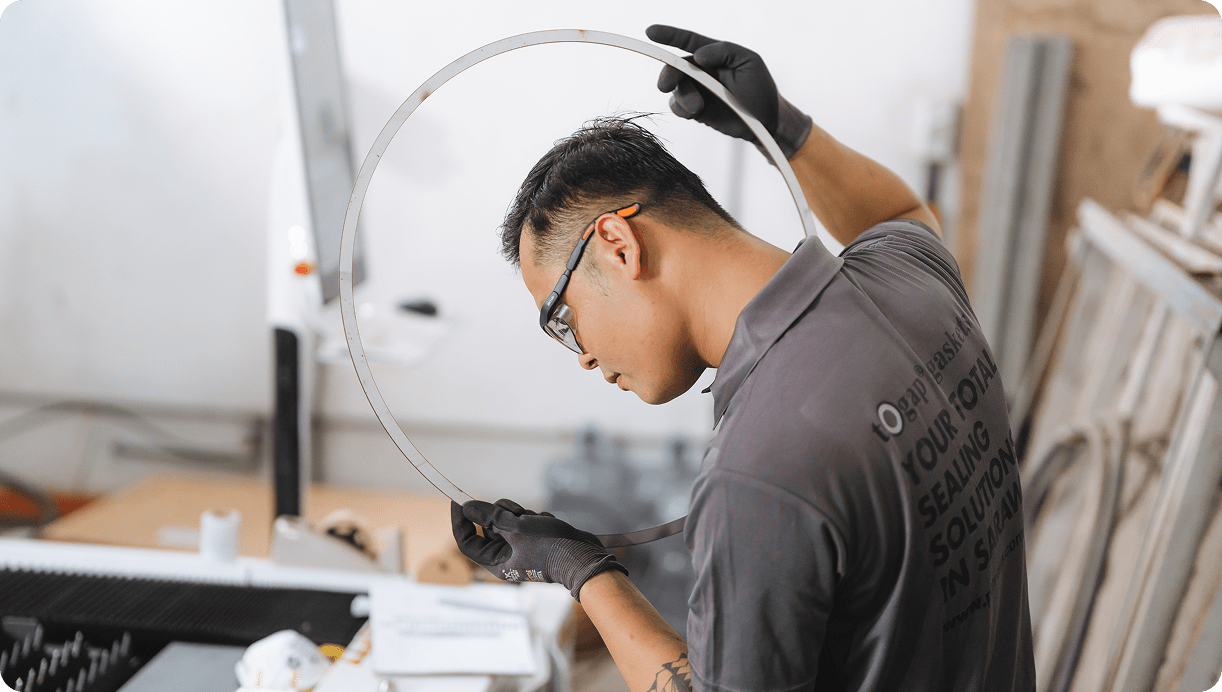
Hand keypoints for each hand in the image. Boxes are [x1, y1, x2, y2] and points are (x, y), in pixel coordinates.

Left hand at [451, 499, 627, 599]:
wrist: (584, 556)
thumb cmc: (551, 546)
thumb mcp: (517, 528)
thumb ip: (490, 517)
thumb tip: (467, 508)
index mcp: (497, 563)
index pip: (467, 541)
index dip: (460, 520)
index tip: (456, 500)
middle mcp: (506, 557)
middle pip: (488, 528)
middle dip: (500, 514)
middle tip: (515, 511)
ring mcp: (521, 548)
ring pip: (507, 521)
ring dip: (519, 514)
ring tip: (535, 518)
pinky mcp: (535, 540)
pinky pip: (524, 522)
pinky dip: (532, 517)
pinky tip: (546, 522)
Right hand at [646, 24, 812, 160]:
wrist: (765, 121)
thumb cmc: (760, 87)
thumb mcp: (748, 61)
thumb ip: (724, 51)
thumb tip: (698, 55)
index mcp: (713, 54)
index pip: (688, 40)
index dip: (669, 35)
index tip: (650, 32)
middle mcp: (701, 71)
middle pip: (675, 67)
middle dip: (668, 74)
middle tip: (666, 85)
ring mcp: (696, 91)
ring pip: (675, 90)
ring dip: (683, 97)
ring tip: (698, 107)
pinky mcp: (695, 110)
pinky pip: (677, 107)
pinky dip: (682, 110)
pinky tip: (695, 112)